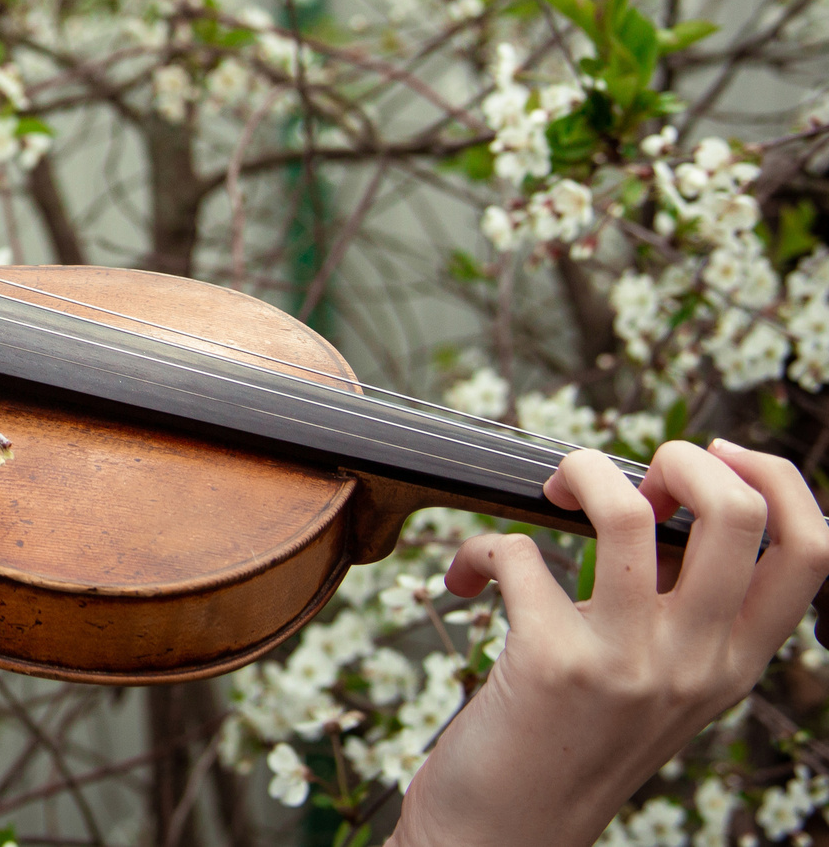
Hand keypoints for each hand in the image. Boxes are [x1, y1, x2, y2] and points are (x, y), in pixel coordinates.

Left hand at [390, 440, 828, 846]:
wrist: (506, 831)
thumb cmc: (570, 737)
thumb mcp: (657, 678)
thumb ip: (677, 602)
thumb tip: (663, 496)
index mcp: (736, 661)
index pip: (813, 551)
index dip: (776, 477)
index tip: (716, 451)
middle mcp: (698, 662)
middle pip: (735, 512)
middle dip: (678, 455)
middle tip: (623, 474)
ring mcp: (628, 662)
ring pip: (625, 509)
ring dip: (578, 469)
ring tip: (549, 491)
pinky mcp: (550, 660)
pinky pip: (516, 551)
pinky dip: (478, 548)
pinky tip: (465, 580)